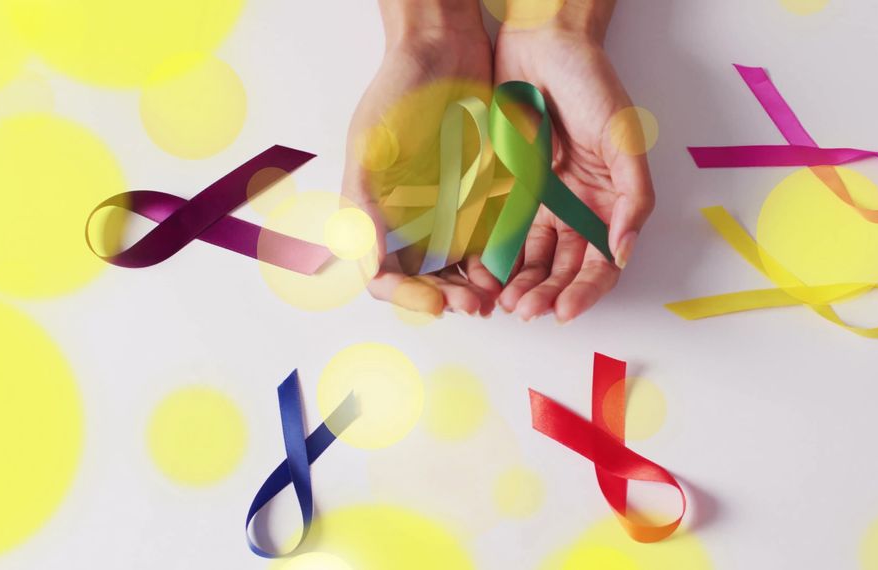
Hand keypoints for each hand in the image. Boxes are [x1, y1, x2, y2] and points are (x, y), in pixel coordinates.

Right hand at [343, 1, 501, 316]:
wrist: (443, 51)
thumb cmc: (397, 96)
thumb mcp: (371, 151)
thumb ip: (366, 210)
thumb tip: (370, 266)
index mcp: (378, 217)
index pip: (386, 277)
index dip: (407, 296)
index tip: (433, 302)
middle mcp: (412, 222)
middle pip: (428, 282)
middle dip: (449, 298)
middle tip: (474, 305)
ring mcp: (449, 213)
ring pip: (462, 271)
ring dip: (476, 289)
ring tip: (496, 295)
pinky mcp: (485, 200)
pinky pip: (493, 242)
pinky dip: (500, 263)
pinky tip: (512, 268)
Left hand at [492, 4, 654, 322]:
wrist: (542, 43)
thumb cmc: (592, 84)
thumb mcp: (624, 139)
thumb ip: (632, 197)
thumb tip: (622, 253)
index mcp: (604, 203)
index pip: (599, 264)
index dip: (585, 292)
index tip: (563, 310)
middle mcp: (571, 209)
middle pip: (561, 270)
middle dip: (545, 294)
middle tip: (525, 310)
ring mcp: (534, 201)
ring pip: (527, 259)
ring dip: (517, 285)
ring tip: (502, 301)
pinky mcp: (501, 189)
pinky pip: (496, 231)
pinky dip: (490, 257)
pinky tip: (480, 274)